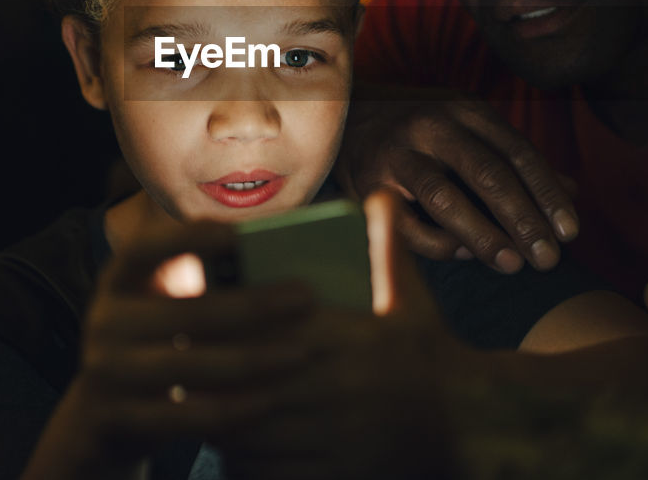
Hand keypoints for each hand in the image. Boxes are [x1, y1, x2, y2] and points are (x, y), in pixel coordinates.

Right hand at [23, 220, 315, 478]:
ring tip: (302, 351)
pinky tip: (273, 398)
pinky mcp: (119, 419)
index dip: (188, 238)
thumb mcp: (160, 305)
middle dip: (255, 305)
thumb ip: (200, 282)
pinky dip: (237, 407)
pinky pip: (189, 416)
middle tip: (306, 298)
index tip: (239, 233)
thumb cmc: (155, 342)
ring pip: (193, 366)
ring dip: (256, 359)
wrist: (101, 414)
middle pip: (187, 312)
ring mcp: (107, 372)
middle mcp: (105, 321)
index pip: (144, 248)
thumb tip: (278, 259)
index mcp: (118, 280)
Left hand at [212, 192, 465, 479]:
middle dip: (206, 381)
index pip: (263, 332)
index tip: (190, 321)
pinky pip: (272, 475)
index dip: (219, 330)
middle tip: (176, 370)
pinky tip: (232, 449)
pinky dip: (245, 465)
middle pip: (244, 385)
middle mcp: (333, 389)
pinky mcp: (336, 475)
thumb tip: (382, 196)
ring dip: (217, 425)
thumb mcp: (414, 299)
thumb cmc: (432, 357)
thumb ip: (389, 250)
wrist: (472, 425)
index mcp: (344, 340)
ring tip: (193, 408)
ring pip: (250, 436)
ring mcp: (333, 437)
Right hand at [338, 95, 577, 272]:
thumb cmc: (423, 131)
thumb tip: (574, 193)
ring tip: (513, 265)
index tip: (571, 231)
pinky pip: (407, 224)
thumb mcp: (470, 130)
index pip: (517, 151)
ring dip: (483, 235)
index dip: (547, 192)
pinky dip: (439, 244)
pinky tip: (465, 256)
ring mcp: (396, 154)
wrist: (344, 116)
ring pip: (444, 197)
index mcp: (464, 110)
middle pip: (486, 172)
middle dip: (523, 218)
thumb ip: (517, 160)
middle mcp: (431, 126)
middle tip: (549, 258)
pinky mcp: (367, 185)